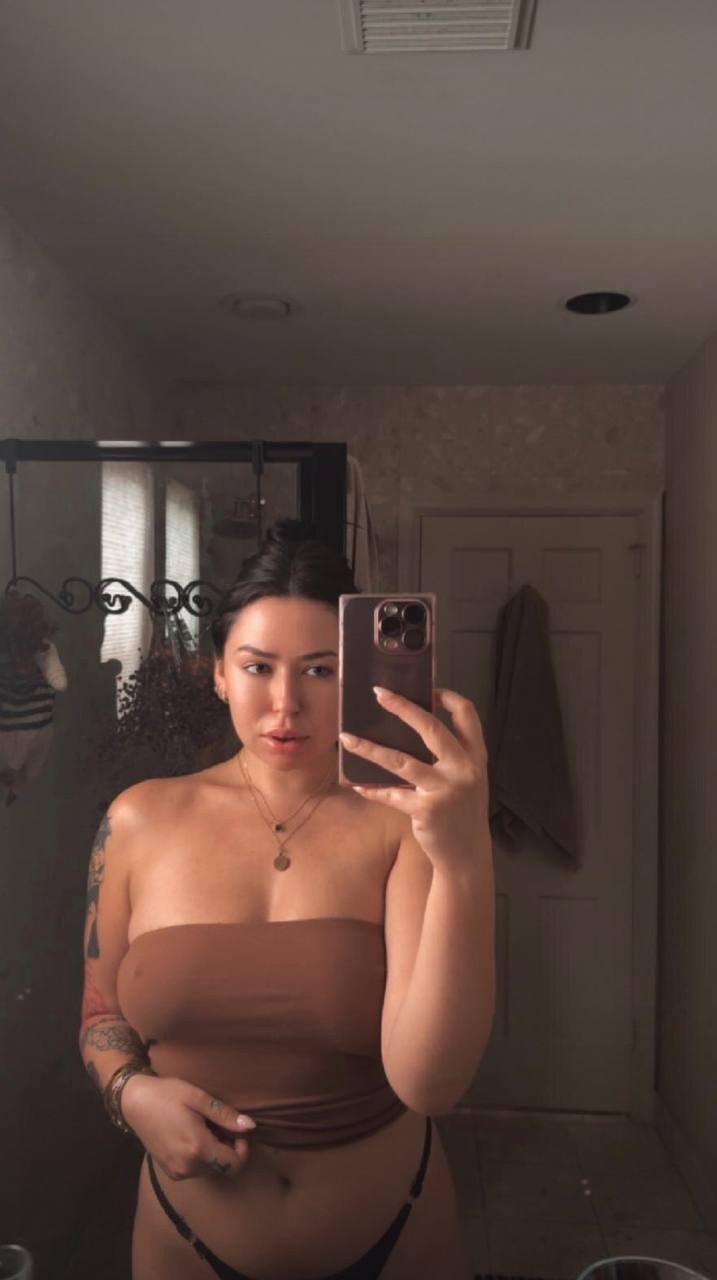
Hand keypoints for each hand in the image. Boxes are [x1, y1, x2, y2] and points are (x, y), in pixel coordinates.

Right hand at [120, 1073, 256, 1180]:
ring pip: (210, 1169)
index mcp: (198, 1149)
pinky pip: (196, 1169)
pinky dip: (201, 1156)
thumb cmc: (167, 1095)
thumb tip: (250, 1127)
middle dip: (228, 1148)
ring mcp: (177, 1172)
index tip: (236, 1130)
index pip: (234, 1164)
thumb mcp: (199, 1099)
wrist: (134, 1102)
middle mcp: (188, 1167)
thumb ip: (225, 1115)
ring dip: (215, 1152)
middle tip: (218, 1124)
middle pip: (223, 1167)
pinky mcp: (170, 1171)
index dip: (242, 1148)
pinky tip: (193, 1135)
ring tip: (204, 1128)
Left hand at [339, 686, 488, 871]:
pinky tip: (358, 785)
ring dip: (369, 748)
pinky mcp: (426, 810)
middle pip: (431, 728)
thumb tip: (410, 728)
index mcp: (475, 756)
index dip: (447, 696)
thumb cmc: (462, 811)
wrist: (467, 854)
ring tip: (347, 738)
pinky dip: (372, 789)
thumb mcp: (466, 779)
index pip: (466, 714)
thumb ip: (451, 756)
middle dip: (402, 707)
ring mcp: (445, 789)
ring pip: (400, 760)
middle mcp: (464, 769)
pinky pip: (391, 794)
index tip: (427, 689)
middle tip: (379, 694)